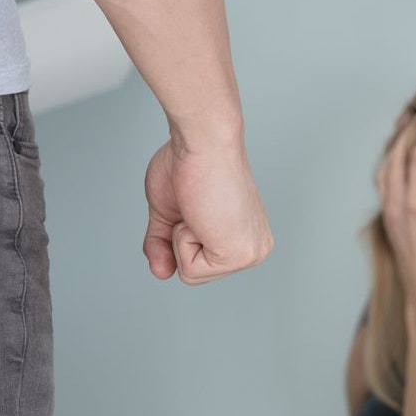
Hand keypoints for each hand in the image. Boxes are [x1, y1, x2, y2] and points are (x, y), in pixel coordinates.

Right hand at [143, 134, 273, 284]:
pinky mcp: (239, 256)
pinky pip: (189, 271)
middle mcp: (254, 249)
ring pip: (191, 273)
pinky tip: (200, 213)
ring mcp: (250, 254)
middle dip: (178, 238)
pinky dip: (182, 239)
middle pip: (194, 272)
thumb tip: (161, 272)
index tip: (194, 203)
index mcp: (245, 238)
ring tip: (198, 207)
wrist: (203, 141)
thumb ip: (163, 245)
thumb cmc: (190, 164)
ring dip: (180, 237)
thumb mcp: (170, 213)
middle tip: (195, 205)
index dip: (178, 235)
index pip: (196, 263)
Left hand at [376, 112, 415, 316]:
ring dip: (392, 144)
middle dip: (406, 132)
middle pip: (395, 157)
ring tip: (403, 126)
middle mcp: (397, 205)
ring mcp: (389, 212)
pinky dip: (387, 161)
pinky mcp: (389, 218)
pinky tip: (395, 156)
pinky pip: (381, 181)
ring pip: (383, 168)